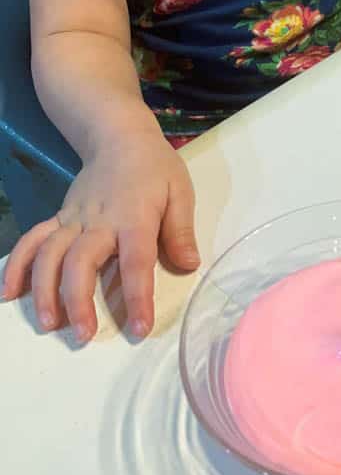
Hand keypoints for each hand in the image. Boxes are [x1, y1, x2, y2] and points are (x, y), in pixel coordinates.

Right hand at [2, 130, 198, 342]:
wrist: (120, 137)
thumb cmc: (155, 168)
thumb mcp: (180, 193)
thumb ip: (181, 231)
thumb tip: (188, 265)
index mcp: (135, 218)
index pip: (136, 263)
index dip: (136, 297)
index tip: (139, 329)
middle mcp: (99, 221)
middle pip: (80, 262)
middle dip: (78, 301)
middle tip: (83, 336)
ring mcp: (74, 219)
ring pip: (50, 255)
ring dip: (44, 290)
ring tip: (48, 324)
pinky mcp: (59, 217)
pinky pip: (32, 240)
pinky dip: (16, 265)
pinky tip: (8, 293)